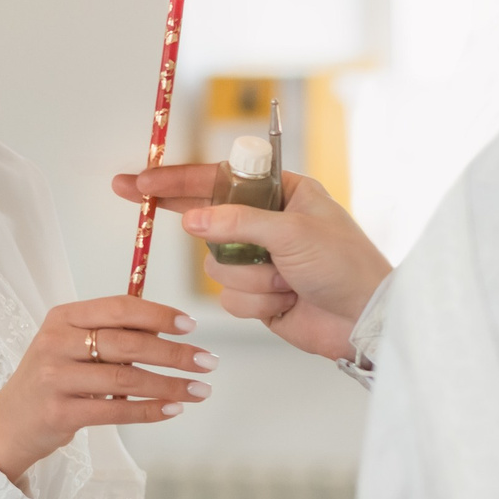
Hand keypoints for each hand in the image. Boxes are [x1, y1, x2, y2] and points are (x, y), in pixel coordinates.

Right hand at [0, 296, 211, 485]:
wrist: (9, 423)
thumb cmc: (51, 380)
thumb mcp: (71, 347)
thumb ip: (110, 336)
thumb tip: (168, 334)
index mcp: (62, 318)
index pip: (118, 309)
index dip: (158, 315)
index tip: (191, 326)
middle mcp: (55, 343)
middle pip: (126, 343)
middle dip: (174, 353)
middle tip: (208, 362)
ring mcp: (55, 378)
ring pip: (125, 378)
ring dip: (169, 385)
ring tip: (199, 390)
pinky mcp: (59, 412)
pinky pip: (115, 409)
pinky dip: (149, 409)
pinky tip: (173, 409)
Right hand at [112, 164, 391, 360]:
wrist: (367, 320)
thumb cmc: (347, 265)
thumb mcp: (292, 231)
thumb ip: (238, 222)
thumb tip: (192, 219)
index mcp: (282, 193)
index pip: (218, 178)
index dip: (177, 178)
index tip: (142, 180)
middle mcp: (267, 224)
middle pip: (207, 220)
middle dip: (190, 219)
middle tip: (131, 191)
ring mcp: (260, 260)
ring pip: (216, 266)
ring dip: (251, 277)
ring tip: (288, 281)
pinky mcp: (258, 295)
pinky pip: (230, 297)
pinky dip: (258, 302)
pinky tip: (288, 302)